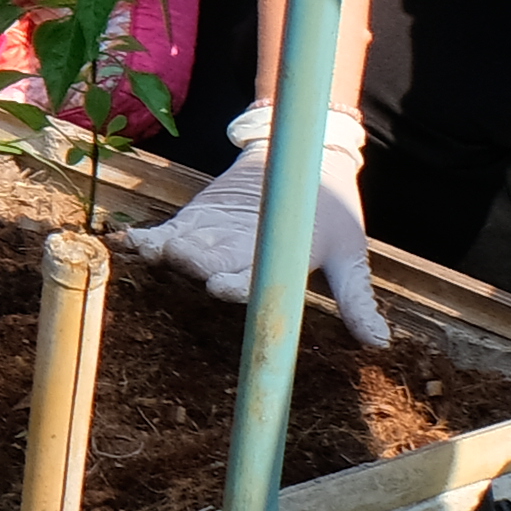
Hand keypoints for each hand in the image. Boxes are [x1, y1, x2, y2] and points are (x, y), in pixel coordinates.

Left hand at [122, 101, 380, 345]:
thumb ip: (356, 298)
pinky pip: (165, 233)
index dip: (236, 286)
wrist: (303, 165)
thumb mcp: (350, 256)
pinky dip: (147, 238)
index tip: (221, 286)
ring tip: (154, 246)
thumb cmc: (331, 215)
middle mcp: (237, 263)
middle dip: (197, 264)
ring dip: (168, 250)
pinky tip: (129, 240)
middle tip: (183, 257)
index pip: (253, 286)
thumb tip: (380, 345)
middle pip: (213, 267)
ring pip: (185, 250)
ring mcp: (210, 243)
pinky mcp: (192, 222)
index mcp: (274, 274)